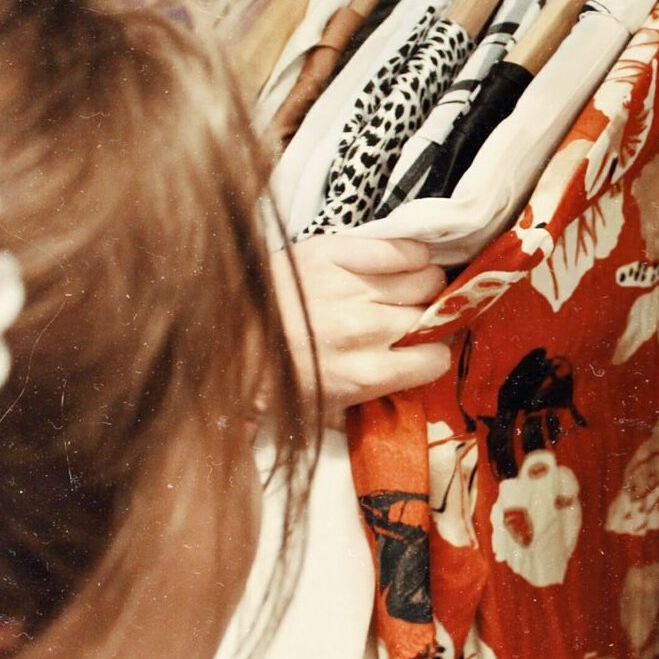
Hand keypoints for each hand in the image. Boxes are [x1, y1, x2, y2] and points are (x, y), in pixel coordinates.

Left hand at [271, 236, 451, 420]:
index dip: (431, 355)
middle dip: (428, 318)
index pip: (436, 360)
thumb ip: (371, 404)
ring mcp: (350, 288)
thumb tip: (412, 396)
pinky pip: (399, 249)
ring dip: (423, 285)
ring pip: (427, 279)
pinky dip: (410, 255)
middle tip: (412, 319)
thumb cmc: (276, 376)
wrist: (222, 336)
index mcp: (364, 374)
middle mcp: (364, 330)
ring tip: (405, 289)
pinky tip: (402, 263)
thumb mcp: (324, 409)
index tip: (422, 350)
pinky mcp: (334, 253)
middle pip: (434, 316)